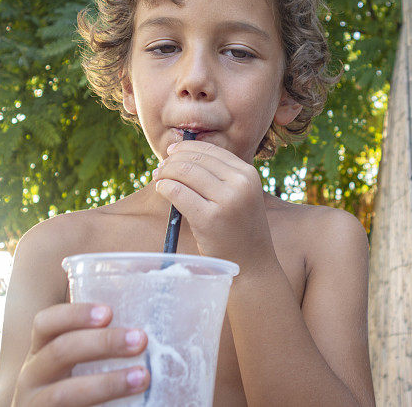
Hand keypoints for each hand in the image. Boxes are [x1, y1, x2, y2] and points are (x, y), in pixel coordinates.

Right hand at [12, 303, 149, 406]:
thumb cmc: (75, 388)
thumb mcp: (74, 363)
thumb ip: (98, 345)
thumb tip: (143, 328)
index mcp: (40, 352)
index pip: (46, 323)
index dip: (75, 314)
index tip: (109, 312)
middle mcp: (32, 376)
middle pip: (60, 352)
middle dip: (103, 343)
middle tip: (141, 339)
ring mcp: (37, 404)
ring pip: (64, 393)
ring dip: (107, 383)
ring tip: (142, 377)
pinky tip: (129, 405)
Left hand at [152, 140, 276, 269]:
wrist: (252, 264)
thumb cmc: (240, 230)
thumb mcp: (240, 196)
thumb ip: (220, 176)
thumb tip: (182, 155)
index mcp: (248, 174)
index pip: (211, 150)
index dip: (186, 147)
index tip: (171, 152)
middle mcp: (240, 183)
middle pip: (196, 159)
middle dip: (172, 160)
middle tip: (160, 168)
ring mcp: (226, 200)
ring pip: (185, 172)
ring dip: (165, 172)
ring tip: (158, 178)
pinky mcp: (210, 218)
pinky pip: (177, 192)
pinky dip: (164, 187)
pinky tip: (161, 190)